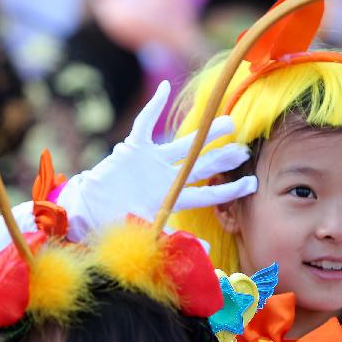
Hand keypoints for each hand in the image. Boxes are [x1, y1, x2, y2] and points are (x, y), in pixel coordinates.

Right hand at [58, 80, 256, 241]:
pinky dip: (153, 106)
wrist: (89, 211)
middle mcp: (167, 177)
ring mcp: (152, 161)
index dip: (229, 189)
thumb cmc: (117, 225)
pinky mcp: (133, 148)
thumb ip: (177, 242)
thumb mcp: (149, 235)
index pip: (207, 193)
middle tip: (245, 151)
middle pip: (201, 165)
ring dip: (205, 134)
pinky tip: (164, 89)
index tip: (253, 184)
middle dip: (223, 158)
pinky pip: (144, 123)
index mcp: (173, 198)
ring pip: (183, 144)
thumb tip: (209, 252)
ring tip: (228, 123)